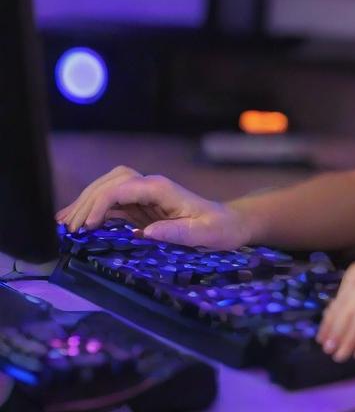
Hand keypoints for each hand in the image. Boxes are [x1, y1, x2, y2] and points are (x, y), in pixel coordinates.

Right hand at [55, 165, 251, 248]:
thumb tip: (147, 232)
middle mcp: (151, 186)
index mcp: (162, 189)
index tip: (87, 227)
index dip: (102, 203)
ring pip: (108, 188)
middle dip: (87, 200)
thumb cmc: (220, 228)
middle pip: (111, 181)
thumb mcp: (204, 233)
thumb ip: (178, 232)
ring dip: (86, 203)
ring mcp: (145, 195)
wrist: (229, 224)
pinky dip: (94, 210)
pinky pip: (113, 203)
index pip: (124, 187)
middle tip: (69, 228)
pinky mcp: (142, 206)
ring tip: (65, 224)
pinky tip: (79, 224)